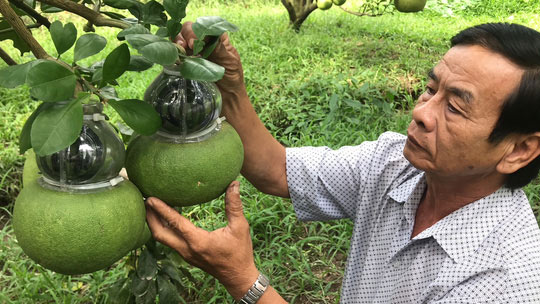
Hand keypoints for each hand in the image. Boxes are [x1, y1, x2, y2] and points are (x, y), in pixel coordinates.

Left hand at [145, 181, 258, 298]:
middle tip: (144, 200)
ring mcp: (186, 254)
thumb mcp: (240, 227)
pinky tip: (167, 218)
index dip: (161, 209)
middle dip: (150, 217)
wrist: (238, 277)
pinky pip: (170, 241)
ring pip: (163, 239)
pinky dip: (165, 229)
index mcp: (198, 241)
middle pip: (159, 234)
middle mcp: (187, 249)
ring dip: (155, 223)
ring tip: (151, 207)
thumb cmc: (240, 252)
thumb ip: (234, 205)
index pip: (174, 223)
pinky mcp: (187, 256)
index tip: (150, 198)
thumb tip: (234, 183)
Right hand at [174, 22, 245, 98]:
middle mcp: (202, 42)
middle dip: (186, 34)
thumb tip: (205, 36)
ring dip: (177, 40)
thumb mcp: (230, 61)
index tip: (197, 41)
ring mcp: (192, 52)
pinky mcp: (184, 63)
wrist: (227, 98)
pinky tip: (176, 58)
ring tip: (181, 48)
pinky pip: (175, 53)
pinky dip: (173, 52)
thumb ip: (219, 48)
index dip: (198, 30)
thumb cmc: (232, 78)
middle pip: (188, 28)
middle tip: (189, 46)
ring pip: (179, 38)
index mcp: (216, 38)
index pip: (203, 25)